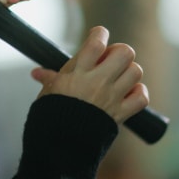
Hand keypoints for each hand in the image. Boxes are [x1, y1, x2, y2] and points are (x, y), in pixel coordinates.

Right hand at [31, 26, 148, 124]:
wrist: (60, 145)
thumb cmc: (50, 116)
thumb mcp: (48, 92)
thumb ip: (48, 79)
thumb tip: (37, 73)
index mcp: (78, 73)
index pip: (97, 42)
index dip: (100, 33)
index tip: (98, 35)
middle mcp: (98, 82)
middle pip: (125, 52)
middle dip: (118, 52)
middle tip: (109, 60)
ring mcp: (112, 98)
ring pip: (136, 72)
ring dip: (129, 71)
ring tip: (117, 77)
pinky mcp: (120, 114)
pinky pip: (141, 97)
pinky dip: (138, 93)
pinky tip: (128, 92)